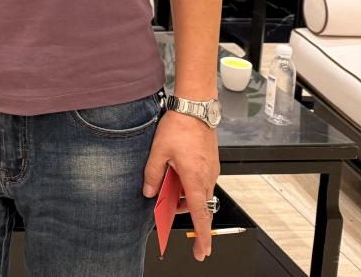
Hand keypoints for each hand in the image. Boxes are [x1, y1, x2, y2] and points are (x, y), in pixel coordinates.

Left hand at [142, 110, 220, 260]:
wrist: (195, 108)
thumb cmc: (180, 127)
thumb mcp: (158, 151)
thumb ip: (153, 174)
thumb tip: (148, 191)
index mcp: (196, 179)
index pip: (201, 215)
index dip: (202, 236)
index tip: (202, 251)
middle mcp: (208, 177)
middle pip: (199, 206)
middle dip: (186, 212)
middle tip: (168, 207)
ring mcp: (211, 170)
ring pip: (200, 194)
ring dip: (186, 196)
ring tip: (168, 184)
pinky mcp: (211, 163)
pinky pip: (202, 181)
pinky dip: (190, 184)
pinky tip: (176, 173)